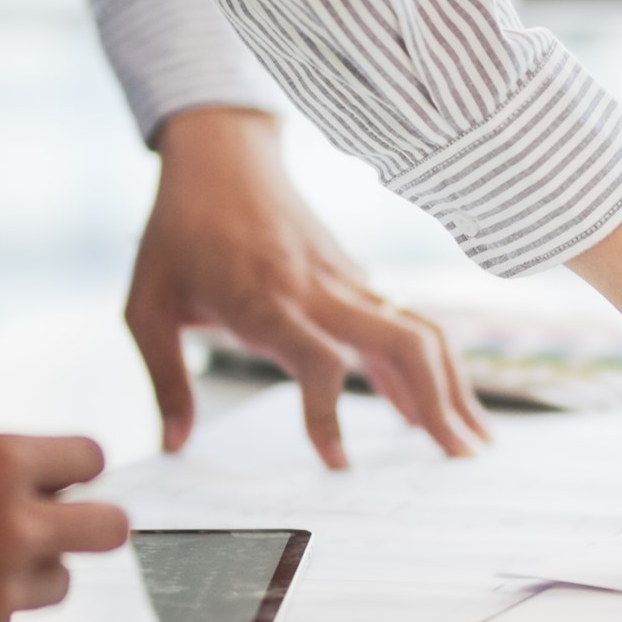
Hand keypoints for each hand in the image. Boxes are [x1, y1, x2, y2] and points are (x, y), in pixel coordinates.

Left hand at [125, 106, 490, 467]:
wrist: (219, 157)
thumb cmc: (176, 233)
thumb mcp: (145, 306)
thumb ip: (164, 379)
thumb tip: (176, 444)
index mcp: (264, 300)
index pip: (317, 360)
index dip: (330, 414)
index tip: (337, 465)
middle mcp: (318, 290)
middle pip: (402, 343)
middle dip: (439, 403)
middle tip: (462, 459)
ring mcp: (347, 281)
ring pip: (420, 332)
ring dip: (454, 386)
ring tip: (476, 441)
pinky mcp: (358, 279)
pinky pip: (407, 326)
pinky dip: (432, 370)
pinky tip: (436, 412)